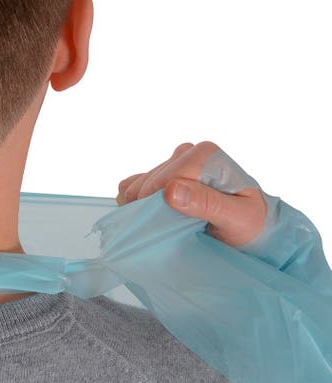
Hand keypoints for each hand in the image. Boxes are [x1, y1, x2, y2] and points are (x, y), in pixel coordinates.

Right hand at [116, 141, 267, 247]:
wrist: (251, 229)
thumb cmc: (249, 224)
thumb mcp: (237, 218)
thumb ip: (207, 204)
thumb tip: (170, 190)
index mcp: (206, 155)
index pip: (168, 174)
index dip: (160, 200)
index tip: (166, 222)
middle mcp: (188, 152)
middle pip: (150, 179)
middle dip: (152, 206)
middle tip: (172, 228)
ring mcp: (173, 163)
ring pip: (138, 183)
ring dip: (143, 207)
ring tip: (167, 224)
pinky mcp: (160, 175)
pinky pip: (132, 185)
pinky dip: (134, 203)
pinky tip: (153, 217)